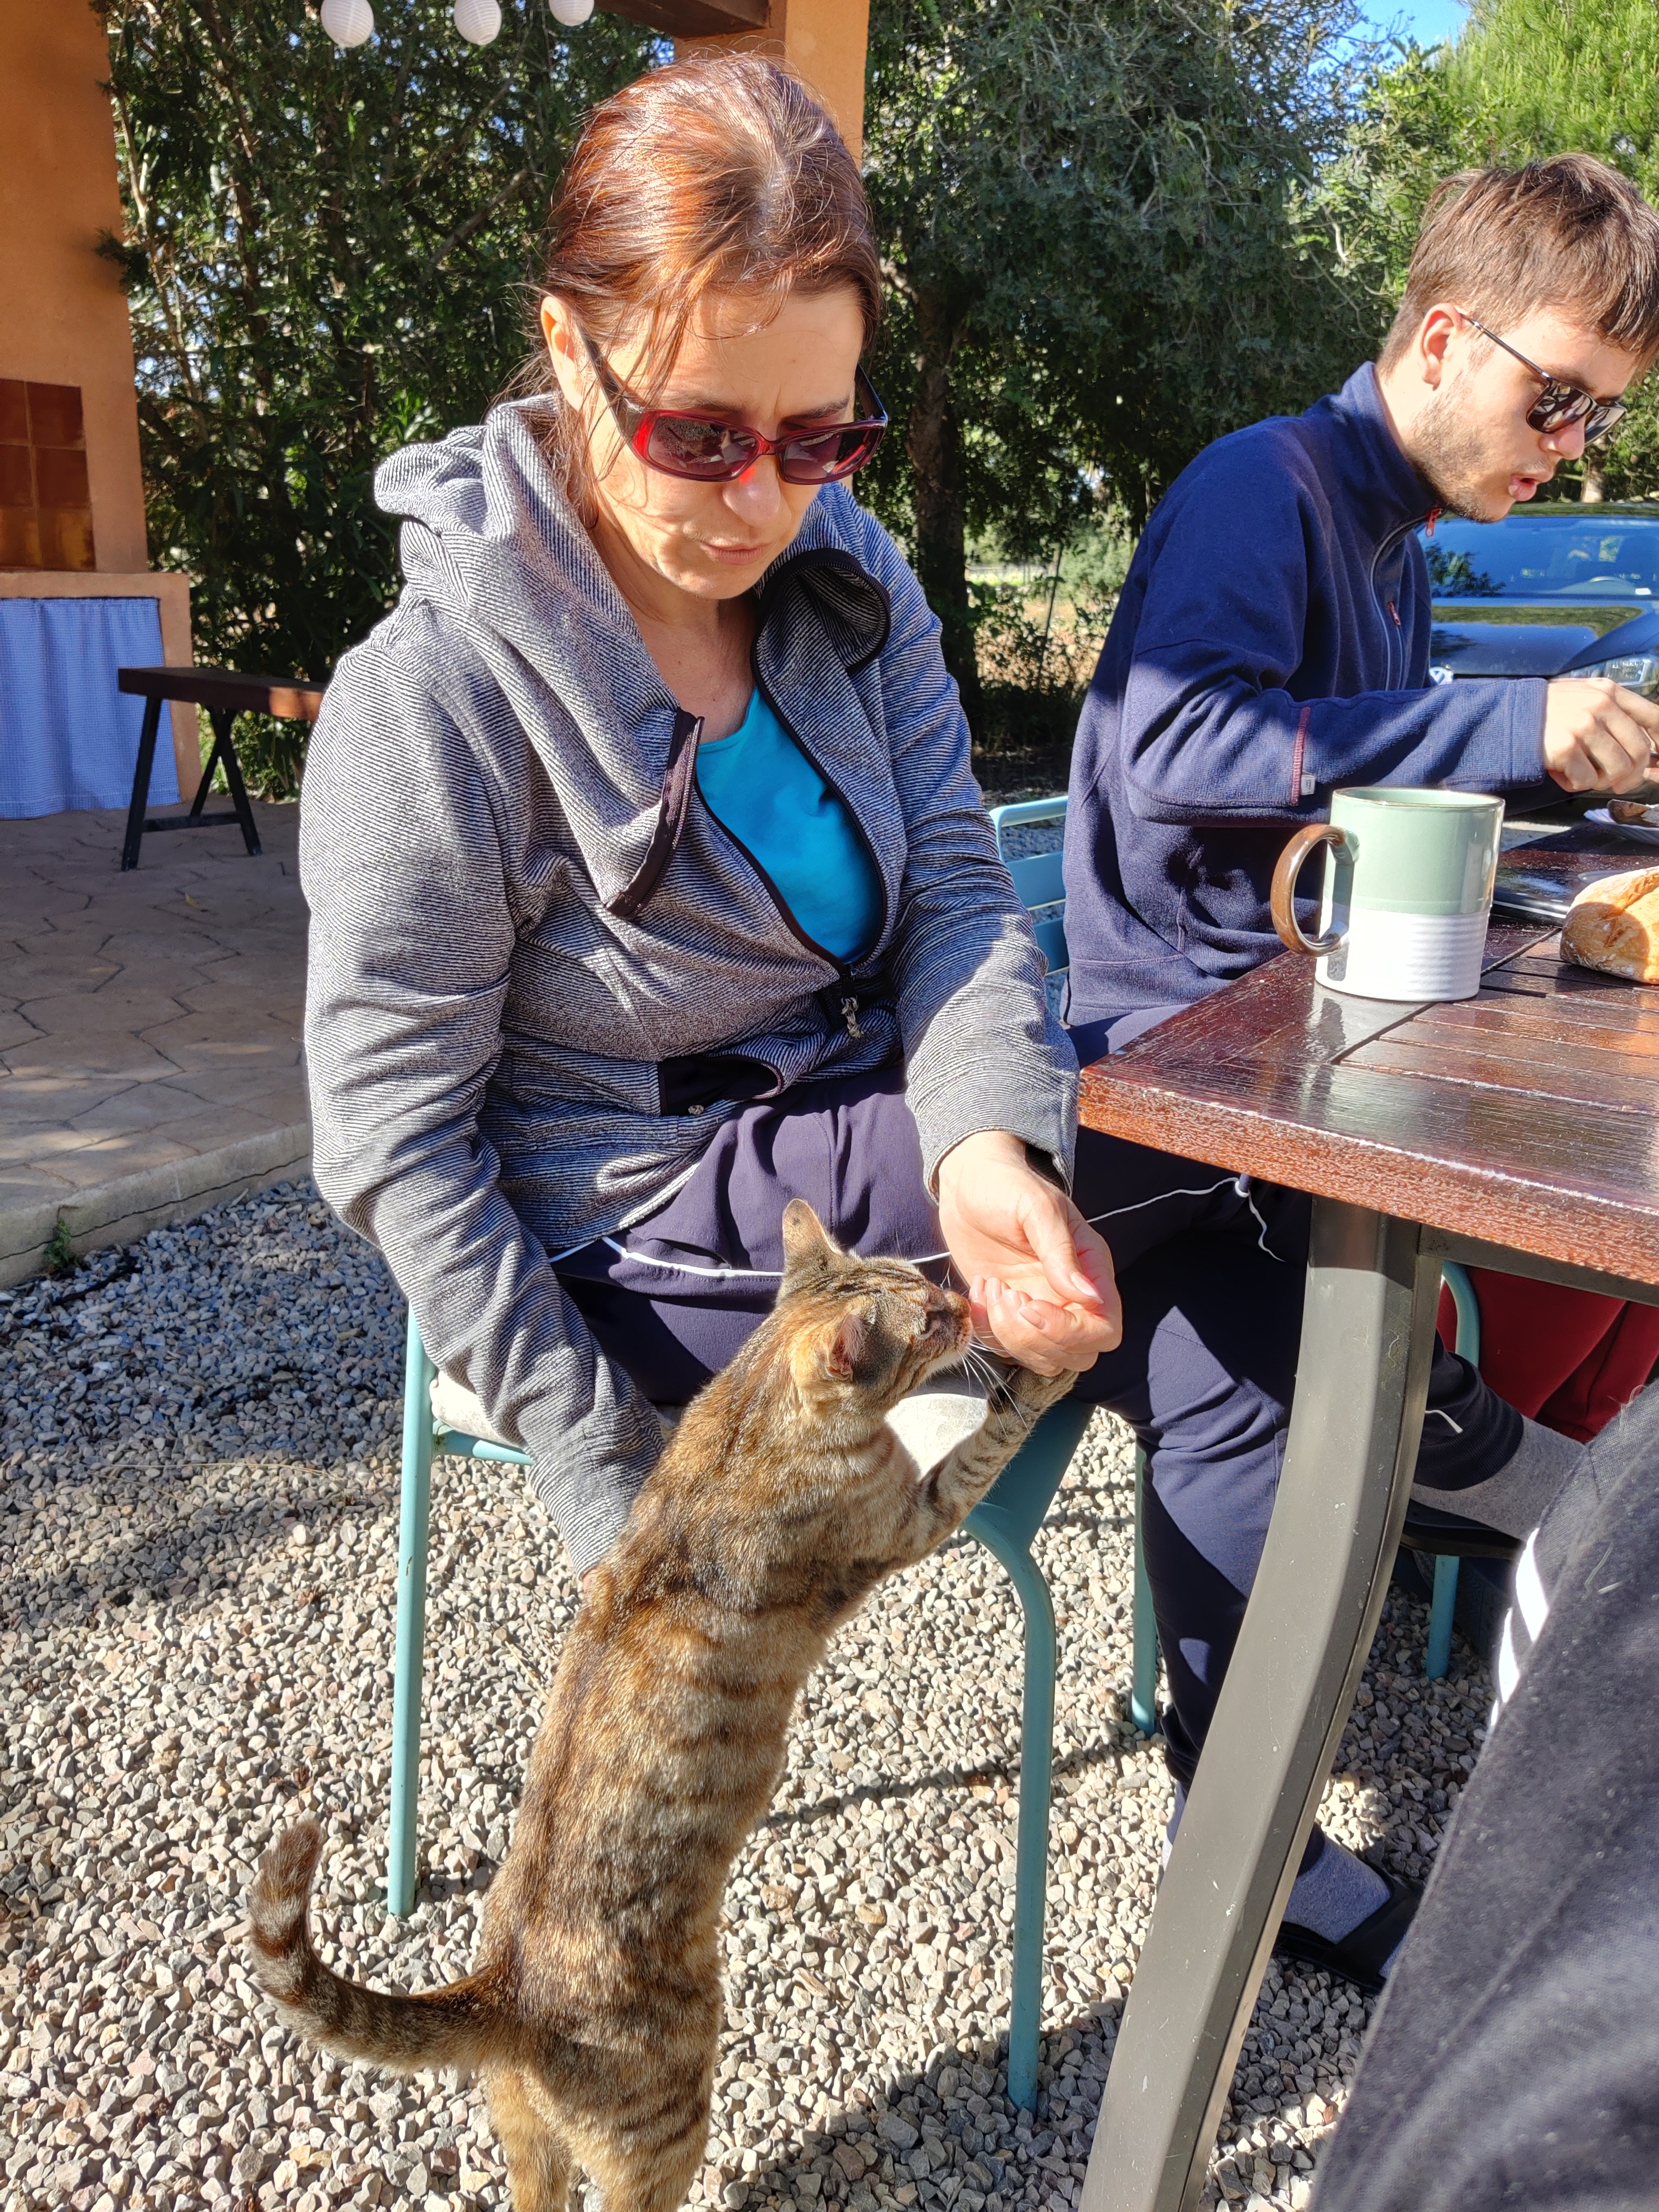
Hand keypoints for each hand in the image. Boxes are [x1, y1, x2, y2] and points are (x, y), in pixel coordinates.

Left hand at [935, 1131, 1120, 1375]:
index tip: (1030, 1305)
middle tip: (1006, 1296)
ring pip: (1044, 1360)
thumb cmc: (1008, 1186)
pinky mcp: (1010, 1315)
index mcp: (1090, 1270)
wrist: (968, 1183)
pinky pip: (1006, 1348)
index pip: (1104, 1327)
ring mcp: (1041, 1309)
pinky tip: (979, 1290)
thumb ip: (1061, 1251)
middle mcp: (1072, 1297)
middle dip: (1037, 1339)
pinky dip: (987, 1330)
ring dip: (1010, 1337)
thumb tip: (1088, 1296)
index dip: (1070, 1331)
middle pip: (1079, 1354)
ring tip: (991, 1289)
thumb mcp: (1036, 1208)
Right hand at [1543, 678, 1658, 792]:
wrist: (1504, 716)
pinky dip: (1575, 784)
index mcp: (1608, 691)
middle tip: (1618, 782)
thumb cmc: (1544, 712)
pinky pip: (1587, 781)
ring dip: (1602, 781)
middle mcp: (1599, 705)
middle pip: (1638, 750)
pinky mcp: (1565, 748)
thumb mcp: (1582, 697)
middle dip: (1631, 774)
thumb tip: (1643, 748)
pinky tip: (1561, 772)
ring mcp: (1583, 726)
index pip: (1654, 717)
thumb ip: (1611, 713)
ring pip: (1617, 769)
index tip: (1657, 758)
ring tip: (1583, 774)